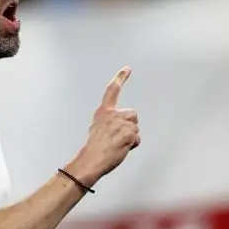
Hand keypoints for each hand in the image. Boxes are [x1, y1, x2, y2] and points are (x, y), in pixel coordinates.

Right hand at [72, 67, 140, 182]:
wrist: (91, 160)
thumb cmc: (94, 148)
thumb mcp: (98, 128)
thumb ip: (110, 122)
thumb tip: (122, 127)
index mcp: (103, 112)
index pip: (112, 91)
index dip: (120, 78)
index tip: (127, 69)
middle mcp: (112, 114)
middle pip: (132, 114)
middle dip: (130, 125)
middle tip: (117, 138)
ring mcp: (121, 123)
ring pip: (136, 128)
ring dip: (131, 137)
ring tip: (117, 144)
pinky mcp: (128, 133)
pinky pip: (137, 139)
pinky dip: (132, 145)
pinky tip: (121, 148)